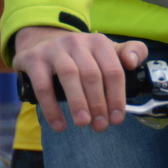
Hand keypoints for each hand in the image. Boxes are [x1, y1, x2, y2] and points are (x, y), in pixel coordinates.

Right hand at [13, 26, 147, 132]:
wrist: (41, 41)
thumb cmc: (80, 55)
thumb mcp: (106, 50)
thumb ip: (130, 52)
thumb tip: (133, 63)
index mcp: (99, 42)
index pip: (113, 70)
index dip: (117, 96)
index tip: (117, 118)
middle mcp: (77, 42)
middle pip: (92, 75)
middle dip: (99, 104)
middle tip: (100, 126)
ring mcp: (54, 49)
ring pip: (69, 76)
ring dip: (78, 103)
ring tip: (83, 123)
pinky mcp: (34, 59)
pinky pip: (43, 86)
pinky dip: (51, 108)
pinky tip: (59, 125)